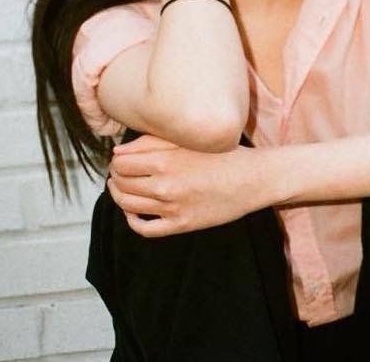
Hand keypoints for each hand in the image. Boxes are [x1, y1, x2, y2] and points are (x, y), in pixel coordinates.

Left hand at [106, 134, 272, 237]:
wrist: (253, 179)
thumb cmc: (222, 154)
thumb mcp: (187, 140)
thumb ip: (150, 142)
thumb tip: (118, 153)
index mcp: (164, 161)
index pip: (121, 165)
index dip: (116, 162)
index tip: (120, 160)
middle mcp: (165, 186)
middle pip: (122, 185)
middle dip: (116, 178)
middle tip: (120, 173)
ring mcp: (172, 208)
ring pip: (128, 206)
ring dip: (119, 196)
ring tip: (122, 189)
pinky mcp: (181, 225)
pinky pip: (145, 230)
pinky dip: (132, 222)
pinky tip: (133, 212)